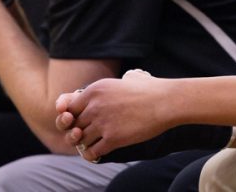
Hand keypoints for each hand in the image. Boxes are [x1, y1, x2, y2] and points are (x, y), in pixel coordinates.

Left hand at [54, 69, 168, 161]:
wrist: (165, 102)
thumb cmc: (150, 90)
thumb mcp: (124, 79)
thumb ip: (112, 86)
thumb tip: (116, 85)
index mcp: (95, 90)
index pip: (70, 107)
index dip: (74, 116)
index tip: (82, 120)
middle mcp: (94, 106)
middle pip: (74, 124)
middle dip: (79, 130)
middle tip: (88, 133)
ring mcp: (102, 123)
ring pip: (80, 139)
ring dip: (86, 142)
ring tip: (94, 142)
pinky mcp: (113, 138)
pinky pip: (91, 152)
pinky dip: (92, 154)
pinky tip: (98, 151)